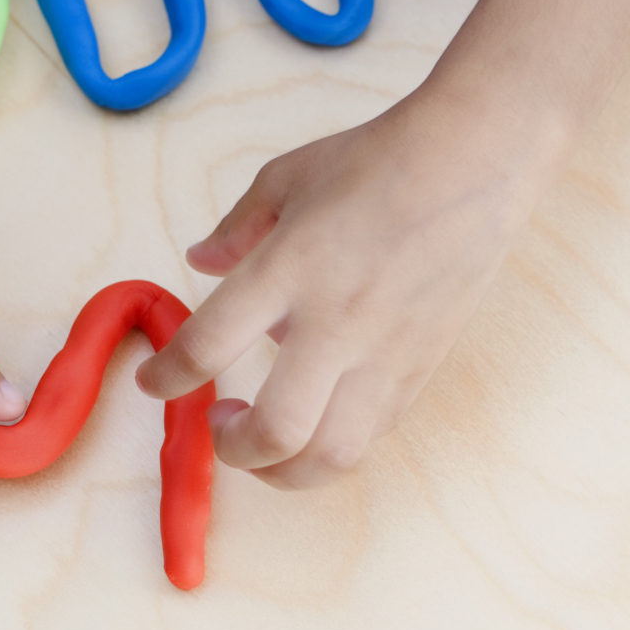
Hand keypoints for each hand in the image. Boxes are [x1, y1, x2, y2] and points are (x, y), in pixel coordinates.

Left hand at [134, 92, 557, 487]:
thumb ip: (236, 229)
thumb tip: (199, 261)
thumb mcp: (287, 178)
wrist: (475, 163)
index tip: (155, 382)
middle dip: (232, 449)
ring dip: (284, 468)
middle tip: (220, 425)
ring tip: (267, 440)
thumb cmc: (377, 161)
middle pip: (274, 431)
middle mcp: (336, 322)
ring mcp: (384, 353)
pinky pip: (371, 432)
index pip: (208, 347)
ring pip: (330, 455)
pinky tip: (318, 413)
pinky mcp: (420, 367)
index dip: (167, 379)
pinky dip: (332, 438)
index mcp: (290, 268)